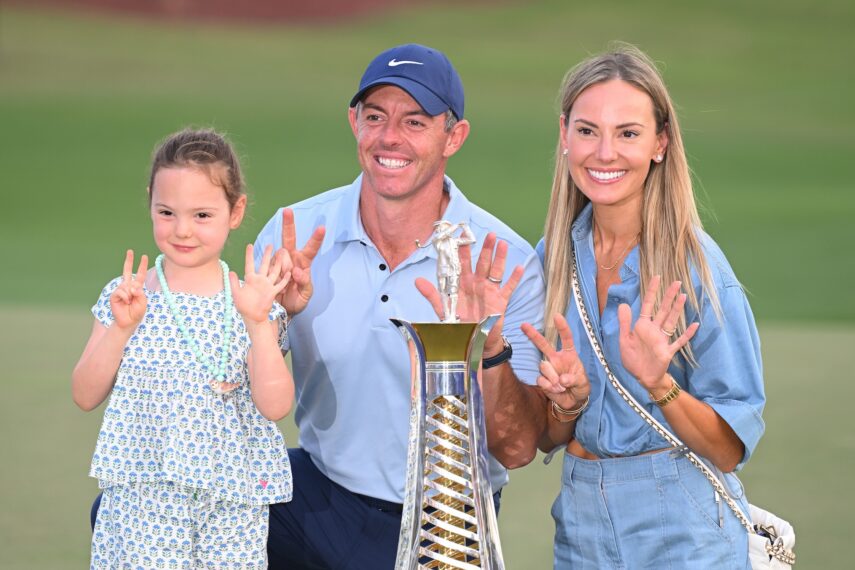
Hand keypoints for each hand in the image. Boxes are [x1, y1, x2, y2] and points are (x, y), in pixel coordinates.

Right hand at [110, 249, 147, 330]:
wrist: (128, 321)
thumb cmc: (136, 312)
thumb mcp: (142, 302)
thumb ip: (139, 293)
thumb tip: (132, 286)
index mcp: (137, 287)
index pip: (140, 274)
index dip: (142, 265)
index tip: (144, 256)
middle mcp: (128, 286)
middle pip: (127, 271)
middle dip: (129, 261)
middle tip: (130, 251)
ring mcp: (121, 290)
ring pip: (126, 285)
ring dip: (130, 294)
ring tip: (130, 302)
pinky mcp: (114, 295)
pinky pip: (121, 291)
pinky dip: (125, 297)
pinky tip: (125, 302)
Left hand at [231, 244, 290, 325]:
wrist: (253, 317)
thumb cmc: (243, 306)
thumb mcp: (236, 294)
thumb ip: (234, 283)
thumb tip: (230, 271)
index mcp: (250, 279)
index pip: (249, 264)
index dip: (249, 255)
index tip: (250, 245)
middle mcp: (260, 280)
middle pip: (264, 264)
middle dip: (267, 255)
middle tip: (270, 245)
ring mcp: (267, 285)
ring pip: (274, 271)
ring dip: (278, 263)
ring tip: (281, 254)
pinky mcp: (273, 292)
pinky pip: (280, 284)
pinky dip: (285, 279)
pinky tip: (289, 272)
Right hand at [275, 208, 324, 315]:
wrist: (282, 310)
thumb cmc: (297, 300)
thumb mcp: (306, 294)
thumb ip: (304, 283)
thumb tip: (297, 271)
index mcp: (304, 264)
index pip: (311, 248)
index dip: (316, 238)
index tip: (322, 227)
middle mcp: (291, 259)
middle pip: (289, 238)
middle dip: (288, 224)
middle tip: (287, 210)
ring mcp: (278, 262)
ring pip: (280, 256)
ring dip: (284, 268)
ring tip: (287, 283)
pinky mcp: (268, 268)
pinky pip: (270, 265)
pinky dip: (274, 272)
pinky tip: (278, 281)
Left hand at [415, 233, 523, 351]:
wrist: (473, 341)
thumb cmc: (458, 324)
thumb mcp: (443, 309)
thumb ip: (432, 295)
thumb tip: (417, 281)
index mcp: (462, 283)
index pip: (462, 262)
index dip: (463, 249)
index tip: (463, 235)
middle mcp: (477, 284)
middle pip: (482, 262)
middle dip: (486, 248)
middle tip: (489, 234)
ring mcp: (490, 291)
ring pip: (496, 270)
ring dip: (500, 258)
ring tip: (502, 244)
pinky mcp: (500, 301)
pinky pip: (509, 287)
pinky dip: (514, 278)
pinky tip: (519, 267)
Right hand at [522, 314, 589, 410]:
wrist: (573, 401)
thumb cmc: (580, 387)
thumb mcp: (583, 383)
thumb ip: (575, 379)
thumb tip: (562, 379)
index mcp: (569, 355)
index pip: (566, 339)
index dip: (562, 327)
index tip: (557, 316)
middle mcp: (556, 358)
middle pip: (543, 344)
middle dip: (533, 334)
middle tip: (523, 325)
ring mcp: (548, 368)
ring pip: (543, 366)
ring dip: (553, 377)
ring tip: (562, 386)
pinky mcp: (542, 379)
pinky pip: (541, 379)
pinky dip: (549, 386)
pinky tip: (556, 390)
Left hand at [617, 275, 698, 392]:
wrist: (642, 378)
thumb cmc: (633, 359)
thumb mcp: (624, 340)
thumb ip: (625, 323)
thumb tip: (623, 304)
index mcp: (642, 326)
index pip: (648, 305)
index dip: (652, 292)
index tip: (657, 277)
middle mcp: (654, 330)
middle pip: (662, 310)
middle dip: (668, 296)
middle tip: (677, 282)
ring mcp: (663, 340)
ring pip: (671, 321)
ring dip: (677, 310)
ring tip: (683, 296)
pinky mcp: (668, 351)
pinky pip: (679, 341)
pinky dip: (687, 334)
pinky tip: (695, 325)